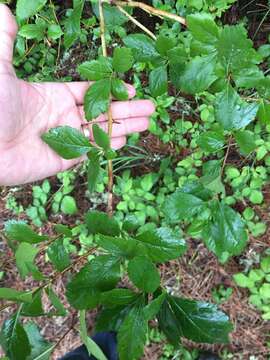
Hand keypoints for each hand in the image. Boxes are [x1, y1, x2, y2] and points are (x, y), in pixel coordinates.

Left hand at [0, 5, 154, 185]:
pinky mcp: (63, 160)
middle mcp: (62, 117)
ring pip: (100, 132)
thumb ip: (4, 41)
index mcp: (52, 96)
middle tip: (150, 108)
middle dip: (127, 110)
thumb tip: (1, 9)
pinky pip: (90, 152)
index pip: (88, 91)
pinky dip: (107, 147)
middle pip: (102, 111)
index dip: (110, 90)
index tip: (131, 88)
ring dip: (124, 128)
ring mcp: (64, 139)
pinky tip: (124, 141)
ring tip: (146, 124)